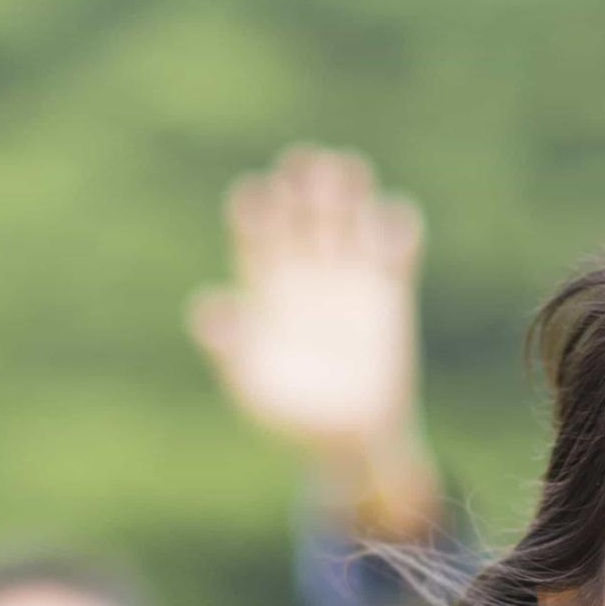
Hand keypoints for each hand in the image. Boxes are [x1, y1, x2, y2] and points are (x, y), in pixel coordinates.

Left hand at [189, 146, 438, 535]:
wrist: (348, 442)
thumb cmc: (289, 416)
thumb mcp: (251, 387)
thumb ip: (229, 349)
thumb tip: (207, 311)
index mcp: (263, 287)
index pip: (254, 233)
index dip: (253, 210)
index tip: (254, 196)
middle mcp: (305, 271)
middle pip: (301, 211)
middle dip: (301, 184)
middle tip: (303, 164)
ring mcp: (349, 276)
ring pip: (348, 216)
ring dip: (348, 189)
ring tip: (347, 170)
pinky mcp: (392, 290)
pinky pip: (397, 247)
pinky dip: (397, 228)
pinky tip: (392, 227)